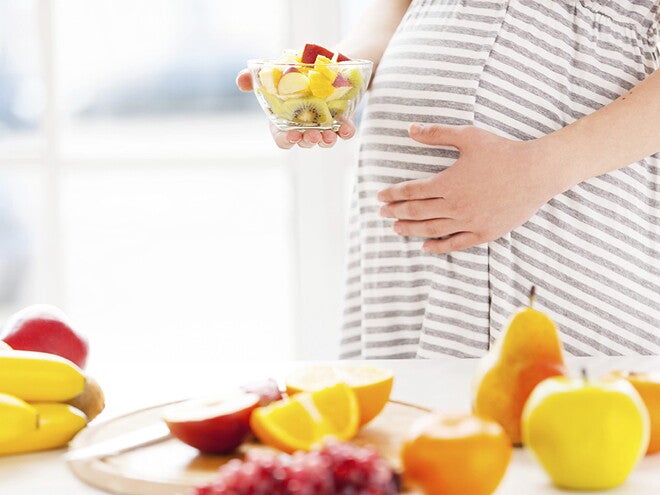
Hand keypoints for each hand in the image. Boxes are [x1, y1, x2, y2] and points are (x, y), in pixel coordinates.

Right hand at [236, 69, 355, 148]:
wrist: (326, 61)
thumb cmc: (295, 71)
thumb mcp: (275, 72)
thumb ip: (255, 78)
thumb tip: (240, 81)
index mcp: (285, 119)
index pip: (282, 138)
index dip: (285, 140)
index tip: (291, 136)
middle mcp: (303, 126)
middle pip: (304, 141)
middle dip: (308, 140)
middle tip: (312, 135)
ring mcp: (323, 125)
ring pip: (324, 140)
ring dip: (326, 141)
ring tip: (329, 135)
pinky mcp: (341, 119)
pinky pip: (344, 130)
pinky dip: (345, 131)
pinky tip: (346, 129)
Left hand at [378, 124, 560, 253]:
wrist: (536, 172)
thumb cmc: (502, 151)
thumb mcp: (468, 136)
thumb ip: (437, 134)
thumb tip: (410, 129)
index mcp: (448, 183)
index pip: (411, 191)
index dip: (393, 194)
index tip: (380, 196)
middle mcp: (455, 206)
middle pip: (417, 212)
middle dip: (396, 212)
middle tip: (382, 213)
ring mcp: (469, 222)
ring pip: (432, 230)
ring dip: (411, 230)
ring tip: (396, 229)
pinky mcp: (484, 233)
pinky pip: (456, 243)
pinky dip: (438, 247)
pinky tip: (425, 247)